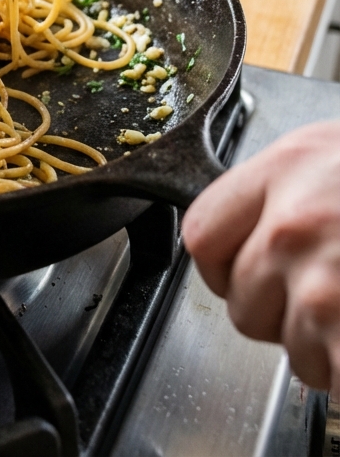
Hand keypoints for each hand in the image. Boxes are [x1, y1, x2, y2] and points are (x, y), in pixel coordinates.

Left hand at [182, 120, 339, 389]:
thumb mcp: (334, 153)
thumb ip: (289, 188)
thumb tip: (256, 229)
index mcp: (285, 170)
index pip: (203, 236)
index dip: (226, 267)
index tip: (245, 274)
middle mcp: (294, 224)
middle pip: (244, 305)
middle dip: (283, 316)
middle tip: (329, 295)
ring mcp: (324, 285)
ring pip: (294, 352)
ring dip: (328, 349)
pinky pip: (335, 375)